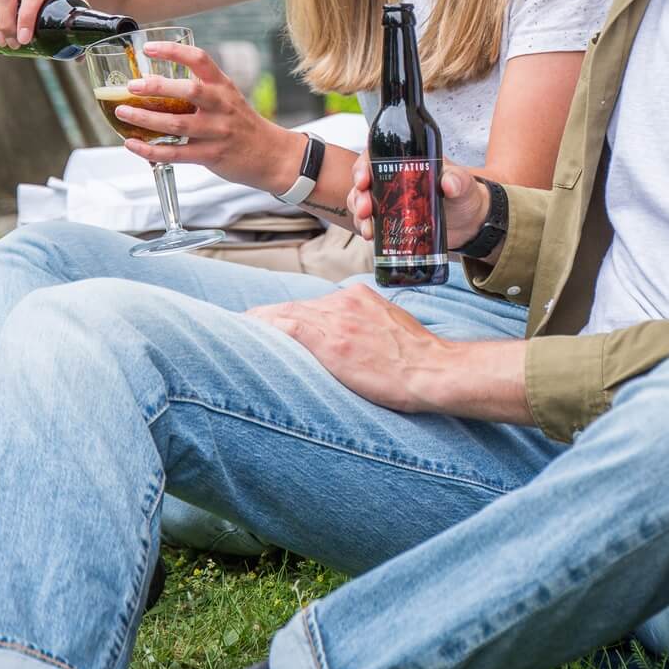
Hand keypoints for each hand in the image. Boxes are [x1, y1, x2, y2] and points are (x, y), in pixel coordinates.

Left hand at [114, 41, 302, 193]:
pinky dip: (150, 150)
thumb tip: (155, 81)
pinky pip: (175, 154)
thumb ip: (199, 89)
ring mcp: (217, 132)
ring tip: (123, 113)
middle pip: (188, 91)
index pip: (199, 60)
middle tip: (132, 86)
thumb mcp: (228, 98)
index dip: (173, 51)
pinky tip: (133, 145)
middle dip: (157, 87)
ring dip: (145, 119)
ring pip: (177, 124)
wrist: (272, 156)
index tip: (149, 49)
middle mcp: (221, 106)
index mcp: (224, 86)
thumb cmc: (243, 125)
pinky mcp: (211, 156)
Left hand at [246, 285, 533, 422]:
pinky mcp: (330, 339)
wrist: (434, 371)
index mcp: (358, 297)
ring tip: (234, 336)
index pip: (310, 305)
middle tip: (242, 331)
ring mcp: (335, 318)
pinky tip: (245, 335)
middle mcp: (343, 301)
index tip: (267, 325)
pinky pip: (286, 326)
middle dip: (267, 320)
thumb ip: (365, 326)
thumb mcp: (390, 330)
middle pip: (292, 308)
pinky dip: (263, 328)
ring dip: (260, 326)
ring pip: (284, 315)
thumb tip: (346, 341)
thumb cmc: (418, 360)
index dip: (285, 317)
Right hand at [346, 152, 490, 247]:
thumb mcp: (463, 184)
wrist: (471, 223)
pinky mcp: (392, 221)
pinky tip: (371, 237)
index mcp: (405, 162)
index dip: (362, 166)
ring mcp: (390, 201)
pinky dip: (367, 228)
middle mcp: (392, 179)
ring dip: (359, 215)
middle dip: (358, 196)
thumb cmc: (465, 195)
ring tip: (368, 229)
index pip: (375, 157)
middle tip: (365, 210)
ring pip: (362, 203)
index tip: (363, 179)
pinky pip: (371, 222)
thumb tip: (449, 183)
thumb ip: (458, 180)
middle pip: (363, 182)